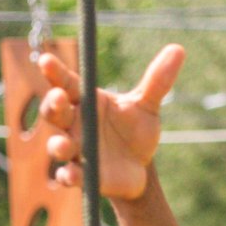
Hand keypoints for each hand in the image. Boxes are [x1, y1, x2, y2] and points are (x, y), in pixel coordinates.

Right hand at [39, 43, 185, 200]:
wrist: (141, 167)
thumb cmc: (136, 131)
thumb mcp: (147, 106)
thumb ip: (157, 81)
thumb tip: (178, 49)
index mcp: (86, 101)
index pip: (66, 82)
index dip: (55, 72)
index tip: (46, 60)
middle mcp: (75, 124)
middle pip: (54, 112)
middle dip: (53, 104)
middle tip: (59, 97)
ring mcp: (76, 150)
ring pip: (57, 145)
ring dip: (58, 145)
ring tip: (65, 145)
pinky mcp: (82, 175)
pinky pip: (68, 175)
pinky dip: (68, 176)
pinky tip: (72, 176)